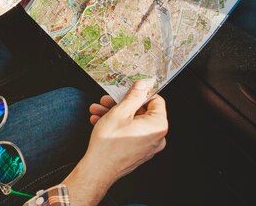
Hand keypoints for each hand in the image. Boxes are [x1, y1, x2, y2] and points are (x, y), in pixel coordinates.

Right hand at [63, 81, 167, 205]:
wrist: (98, 169)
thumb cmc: (109, 144)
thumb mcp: (120, 112)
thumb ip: (134, 96)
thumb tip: (142, 85)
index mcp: (158, 126)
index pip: (156, 101)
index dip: (140, 93)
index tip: (128, 89)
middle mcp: (156, 137)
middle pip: (141, 112)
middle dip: (120, 104)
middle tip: (106, 100)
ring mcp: (147, 146)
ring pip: (132, 122)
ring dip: (114, 114)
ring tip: (97, 111)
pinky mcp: (137, 152)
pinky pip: (129, 133)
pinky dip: (116, 126)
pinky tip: (100, 121)